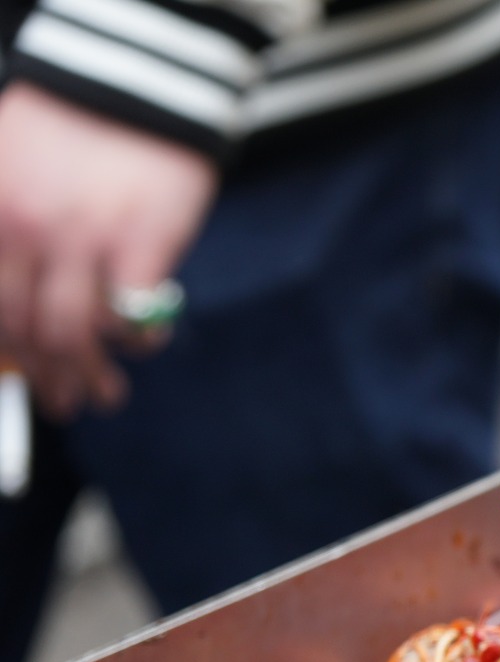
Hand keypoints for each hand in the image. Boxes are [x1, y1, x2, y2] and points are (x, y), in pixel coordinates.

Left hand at [0, 83, 216, 416]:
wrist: (134, 80)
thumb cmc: (72, 126)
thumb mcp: (10, 169)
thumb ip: (8, 230)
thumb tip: (17, 304)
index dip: (9, 354)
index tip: (28, 378)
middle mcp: (24, 230)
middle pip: (25, 327)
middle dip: (47, 377)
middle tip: (66, 402)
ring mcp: (82, 238)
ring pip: (73, 332)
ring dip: (90, 373)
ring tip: (106, 394)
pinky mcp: (140, 242)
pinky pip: (133, 314)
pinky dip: (139, 340)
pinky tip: (144, 347)